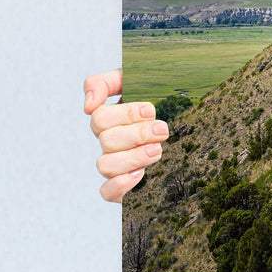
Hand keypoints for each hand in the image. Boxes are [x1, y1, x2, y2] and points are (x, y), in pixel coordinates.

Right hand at [84, 69, 167, 202]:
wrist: (183, 117)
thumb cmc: (156, 96)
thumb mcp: (133, 79)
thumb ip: (105, 82)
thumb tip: (88, 106)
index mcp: (108, 119)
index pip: (100, 118)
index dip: (126, 115)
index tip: (151, 110)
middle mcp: (109, 142)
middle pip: (107, 141)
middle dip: (137, 134)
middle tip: (162, 129)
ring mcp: (115, 164)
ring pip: (105, 165)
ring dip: (133, 157)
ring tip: (157, 149)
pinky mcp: (123, 185)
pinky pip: (107, 192)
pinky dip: (121, 185)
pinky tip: (141, 174)